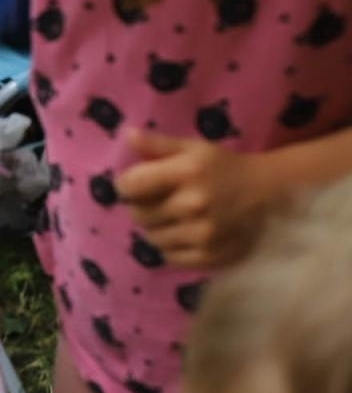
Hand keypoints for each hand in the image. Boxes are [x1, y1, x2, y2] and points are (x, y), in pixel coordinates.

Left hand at [115, 130, 270, 267]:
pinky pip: (169, 257)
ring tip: (172, 217)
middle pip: (137, 214)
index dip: (126, 185)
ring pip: (151, 237)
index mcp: (186, 172)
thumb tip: (127, 135)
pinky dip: (170, 247)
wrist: (267, 194)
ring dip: (155, 228)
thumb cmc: (223, 167)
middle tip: (156, 201)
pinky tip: (183, 234)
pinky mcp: (210, 256)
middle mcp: (193, 205)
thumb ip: (157, 144)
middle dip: (140, 206)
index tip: (135, 183)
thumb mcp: (192, 148)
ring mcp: (202, 234)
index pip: (129, 185)